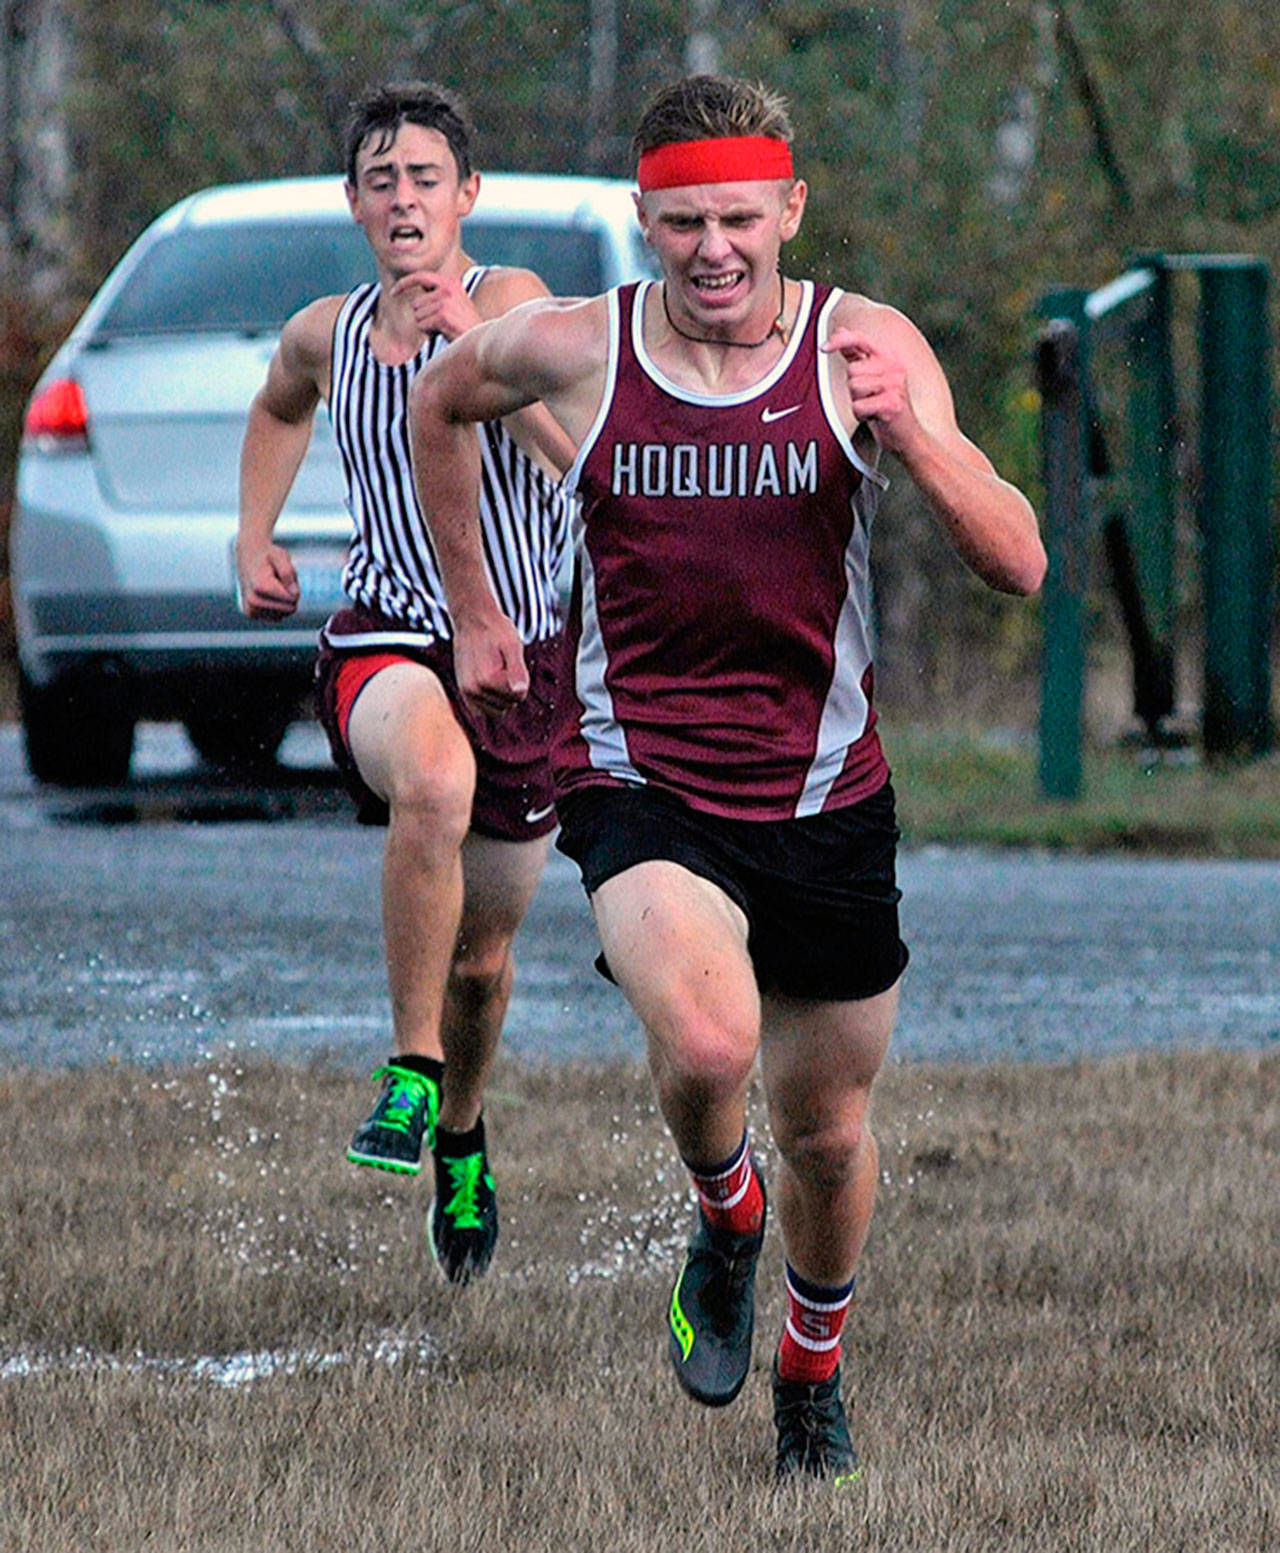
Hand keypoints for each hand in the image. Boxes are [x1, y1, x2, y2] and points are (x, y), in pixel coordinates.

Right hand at [235, 540, 299, 619]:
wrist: (246, 555)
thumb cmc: (267, 555)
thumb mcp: (281, 556)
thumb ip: (288, 573)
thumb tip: (295, 594)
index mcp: (260, 586)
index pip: (293, 599)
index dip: (293, 586)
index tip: (282, 574)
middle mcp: (252, 601)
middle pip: (290, 609)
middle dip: (289, 594)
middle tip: (277, 580)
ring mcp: (250, 610)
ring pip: (284, 614)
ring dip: (283, 600)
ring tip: (272, 585)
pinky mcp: (250, 614)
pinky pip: (277, 617)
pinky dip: (277, 606)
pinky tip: (268, 594)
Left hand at [389, 271, 482, 341]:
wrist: (480, 341)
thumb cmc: (463, 326)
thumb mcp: (452, 304)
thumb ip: (435, 295)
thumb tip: (415, 292)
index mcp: (450, 282)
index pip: (420, 276)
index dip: (404, 284)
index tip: (393, 292)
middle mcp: (448, 288)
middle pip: (415, 303)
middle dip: (423, 317)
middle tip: (442, 324)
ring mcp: (445, 301)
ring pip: (417, 316)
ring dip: (427, 326)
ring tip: (445, 328)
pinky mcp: (442, 316)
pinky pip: (422, 325)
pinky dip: (430, 333)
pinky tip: (444, 333)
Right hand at [452, 612, 529, 717]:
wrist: (472, 619)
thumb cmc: (496, 630)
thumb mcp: (513, 645)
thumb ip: (517, 670)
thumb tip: (520, 691)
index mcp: (487, 680)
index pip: (519, 696)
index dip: (521, 679)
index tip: (511, 660)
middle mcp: (473, 690)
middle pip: (508, 705)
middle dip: (511, 689)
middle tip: (503, 665)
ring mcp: (466, 693)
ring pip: (496, 711)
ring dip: (501, 696)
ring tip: (496, 672)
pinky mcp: (463, 692)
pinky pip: (481, 711)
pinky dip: (489, 702)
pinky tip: (490, 683)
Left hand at [822, 329, 919, 454]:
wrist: (907, 437)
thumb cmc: (885, 408)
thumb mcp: (872, 377)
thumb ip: (857, 354)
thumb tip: (840, 330)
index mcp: (889, 358)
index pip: (861, 339)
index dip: (840, 340)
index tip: (823, 348)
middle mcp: (894, 367)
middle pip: (852, 371)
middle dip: (854, 389)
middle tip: (869, 399)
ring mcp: (895, 385)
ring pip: (854, 388)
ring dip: (857, 403)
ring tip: (873, 408)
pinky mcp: (891, 403)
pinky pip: (858, 406)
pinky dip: (861, 416)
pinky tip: (875, 418)